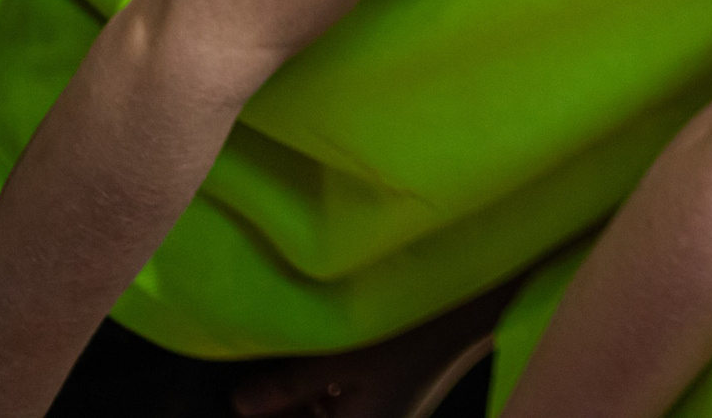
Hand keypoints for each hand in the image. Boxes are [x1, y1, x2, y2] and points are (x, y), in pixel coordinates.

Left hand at [232, 282, 513, 417]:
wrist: (471, 304)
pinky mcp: (392, 391)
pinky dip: (324, 389)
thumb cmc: (406, 334)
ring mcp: (384, 409)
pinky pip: (343, 401)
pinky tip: (313, 363)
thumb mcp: (338, 358)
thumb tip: (240, 405)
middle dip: (283, 407)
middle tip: (256, 385)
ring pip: (325, 412)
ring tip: (279, 371)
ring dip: (301, 398)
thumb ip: (285, 387)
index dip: (267, 416)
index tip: (245, 400)